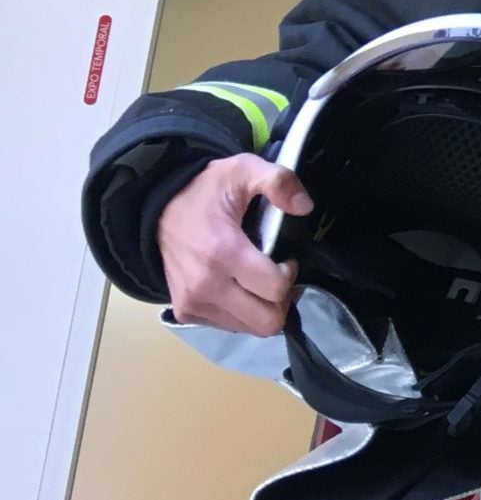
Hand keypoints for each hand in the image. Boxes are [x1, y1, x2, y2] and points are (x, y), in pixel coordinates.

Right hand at [158, 155, 311, 335]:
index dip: (290, 274)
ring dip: (263, 308)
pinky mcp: (185, 312)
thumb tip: (304, 206)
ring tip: (259, 281)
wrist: (157, 209)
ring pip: (249, 328)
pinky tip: (239, 288)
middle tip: (277, 276)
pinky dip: (242, 313)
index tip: (285, 258)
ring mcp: (192, 303)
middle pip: (266, 321)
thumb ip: (278, 181)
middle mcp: (205, 286)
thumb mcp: (244, 170)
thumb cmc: (206, 192)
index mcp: (223, 253)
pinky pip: (229, 326)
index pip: (275, 289)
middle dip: (282, 300)